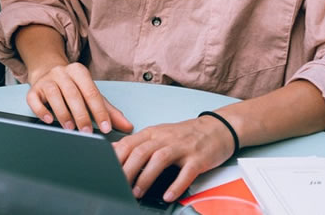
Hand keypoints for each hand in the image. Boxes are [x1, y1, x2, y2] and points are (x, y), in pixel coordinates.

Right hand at [25, 63, 133, 133]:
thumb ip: (109, 111)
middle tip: (87, 132)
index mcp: (79, 72)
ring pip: (54, 94)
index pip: (92, 92)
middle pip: (73, 94)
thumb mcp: (91, 95)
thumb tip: (128, 127)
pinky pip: (35, 99)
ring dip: (63, 113)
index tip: (106, 128)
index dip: (100, 111)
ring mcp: (46, 80)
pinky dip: (41, 110)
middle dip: (81, 114)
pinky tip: (49, 120)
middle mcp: (62, 73)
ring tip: (70, 128)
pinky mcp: (33, 90)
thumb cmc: (73, 87)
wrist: (47, 72)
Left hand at [112, 115, 235, 202]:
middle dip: (127, 170)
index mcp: (153, 133)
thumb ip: (138, 143)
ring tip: (137, 193)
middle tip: (118, 186)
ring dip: (146, 178)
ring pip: (159, 159)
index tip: (106, 173)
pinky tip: (168, 195)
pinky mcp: (198, 158)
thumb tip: (114, 151)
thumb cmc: (185, 134)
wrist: (217, 128)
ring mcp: (182, 147)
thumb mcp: (159, 134)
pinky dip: (176, 185)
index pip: (129, 143)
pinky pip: (186, 173)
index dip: (115, 158)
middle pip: (141, 151)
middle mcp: (165, 138)